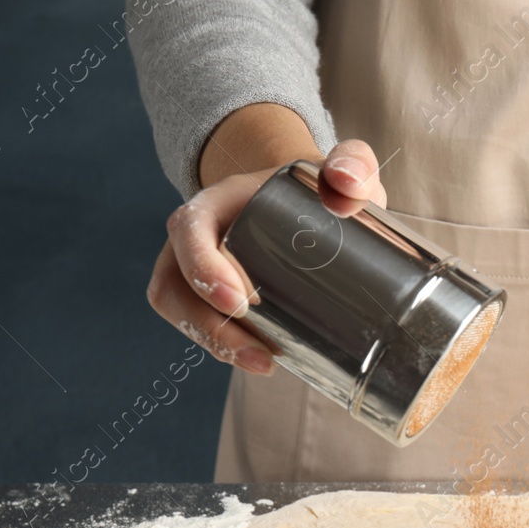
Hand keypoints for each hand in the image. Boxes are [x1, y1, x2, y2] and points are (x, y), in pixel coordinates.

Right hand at [145, 104, 386, 372]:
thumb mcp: (342, 169)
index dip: (202, 267)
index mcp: (220, 199)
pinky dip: (218, 345)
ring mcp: (196, 266)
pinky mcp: (206, 294)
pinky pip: (192, 322)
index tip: (243, 302)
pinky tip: (256, 358)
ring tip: (263, 363)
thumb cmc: (322, 188)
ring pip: (178, 308)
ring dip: (213, 342)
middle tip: (260, 353)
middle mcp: (198, 233)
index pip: (190, 229)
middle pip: (175, 281)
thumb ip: (354, 164)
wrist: (309, 200)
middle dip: (209, 324)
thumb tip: (347, 184)